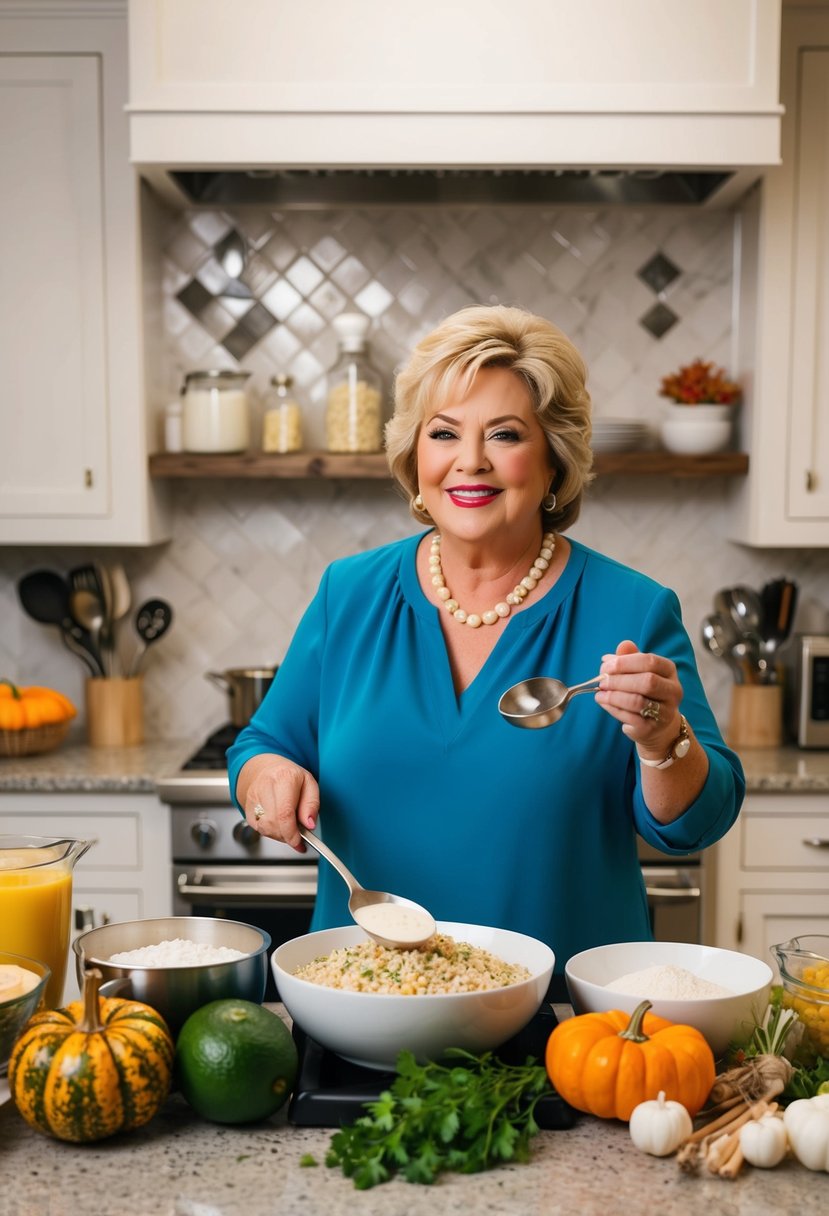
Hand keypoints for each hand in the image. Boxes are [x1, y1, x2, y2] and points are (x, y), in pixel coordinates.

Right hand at [237, 753, 319, 850]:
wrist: (266, 768)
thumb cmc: (290, 776)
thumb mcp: (309, 784)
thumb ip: (312, 805)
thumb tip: (309, 824)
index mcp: (284, 778)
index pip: (285, 814)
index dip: (292, 833)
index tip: (300, 842)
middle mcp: (265, 786)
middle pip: (274, 823)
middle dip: (287, 836)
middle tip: (297, 837)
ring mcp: (253, 797)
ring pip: (265, 828)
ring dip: (279, 835)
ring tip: (288, 828)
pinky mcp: (247, 807)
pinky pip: (258, 829)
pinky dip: (270, 832)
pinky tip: (278, 825)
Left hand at [596, 640, 683, 757]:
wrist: (656, 723)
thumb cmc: (644, 690)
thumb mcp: (637, 670)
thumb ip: (627, 659)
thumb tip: (613, 652)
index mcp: (669, 670)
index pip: (649, 661)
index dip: (625, 662)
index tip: (605, 666)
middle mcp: (672, 690)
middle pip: (647, 682)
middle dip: (619, 680)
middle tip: (601, 681)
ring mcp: (665, 711)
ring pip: (638, 701)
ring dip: (613, 696)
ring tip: (599, 694)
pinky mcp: (653, 728)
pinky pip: (630, 718)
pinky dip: (613, 709)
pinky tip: (604, 703)